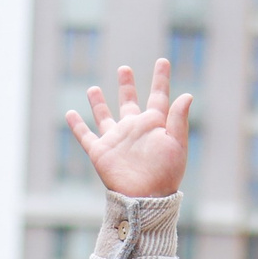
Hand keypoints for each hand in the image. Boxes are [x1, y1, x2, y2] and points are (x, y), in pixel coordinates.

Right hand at [66, 61, 191, 199]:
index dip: (161, 78)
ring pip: (105, 116)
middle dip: (126, 86)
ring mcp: (116, 140)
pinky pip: (85, 136)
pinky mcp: (100, 152)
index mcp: (153, 124)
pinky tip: (70, 113)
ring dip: (98, 103)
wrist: (146, 198)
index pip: (158, 96)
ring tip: (93, 88)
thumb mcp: (176, 144)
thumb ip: (178, 119)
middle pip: (129, 102)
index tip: (163, 61)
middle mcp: (133, 129)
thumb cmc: (166, 174)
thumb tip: (187, 95)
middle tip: (124, 68)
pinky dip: (77, 125)